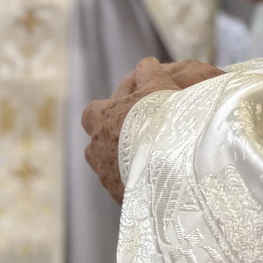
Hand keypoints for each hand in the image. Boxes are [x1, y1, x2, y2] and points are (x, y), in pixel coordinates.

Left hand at [82, 57, 224, 202]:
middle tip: (140, 136)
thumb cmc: (161, 119)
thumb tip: (146, 65)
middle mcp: (95, 148)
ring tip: (150, 159)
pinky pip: (123, 186)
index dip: (111, 109)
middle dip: (114, 139)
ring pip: (109, 166)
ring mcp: (105, 175)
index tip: (130, 109)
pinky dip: (135, 181)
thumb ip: (149, 73)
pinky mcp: (118, 197)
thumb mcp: (158, 86)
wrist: (169, 163)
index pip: (93, 111)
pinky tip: (155, 178)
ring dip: (123, 162)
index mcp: (97, 119)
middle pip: (98, 141)